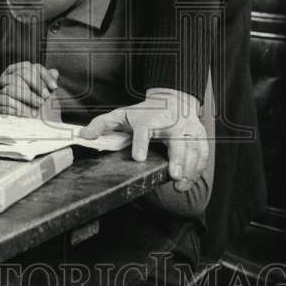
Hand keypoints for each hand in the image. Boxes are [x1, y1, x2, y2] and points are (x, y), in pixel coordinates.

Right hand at [0, 62, 58, 117]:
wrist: (36, 136)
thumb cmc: (44, 118)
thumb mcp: (50, 99)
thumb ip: (49, 84)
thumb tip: (55, 71)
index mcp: (20, 77)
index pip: (28, 66)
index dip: (43, 75)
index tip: (54, 88)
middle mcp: (9, 81)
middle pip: (19, 73)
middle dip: (35, 85)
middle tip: (45, 98)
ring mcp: (1, 92)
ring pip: (11, 86)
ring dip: (27, 98)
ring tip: (35, 110)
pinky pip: (2, 99)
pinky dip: (16, 107)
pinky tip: (25, 115)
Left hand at [80, 88, 208, 191]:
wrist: (174, 100)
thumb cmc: (145, 112)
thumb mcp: (121, 115)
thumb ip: (102, 124)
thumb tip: (83, 135)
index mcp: (149, 119)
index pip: (144, 130)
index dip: (140, 143)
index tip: (138, 158)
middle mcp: (171, 123)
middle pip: (177, 141)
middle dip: (177, 158)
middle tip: (174, 175)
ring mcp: (188, 129)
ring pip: (193, 149)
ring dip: (189, 168)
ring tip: (180, 184)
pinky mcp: (199, 136)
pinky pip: (202, 154)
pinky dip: (198, 168)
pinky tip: (188, 181)